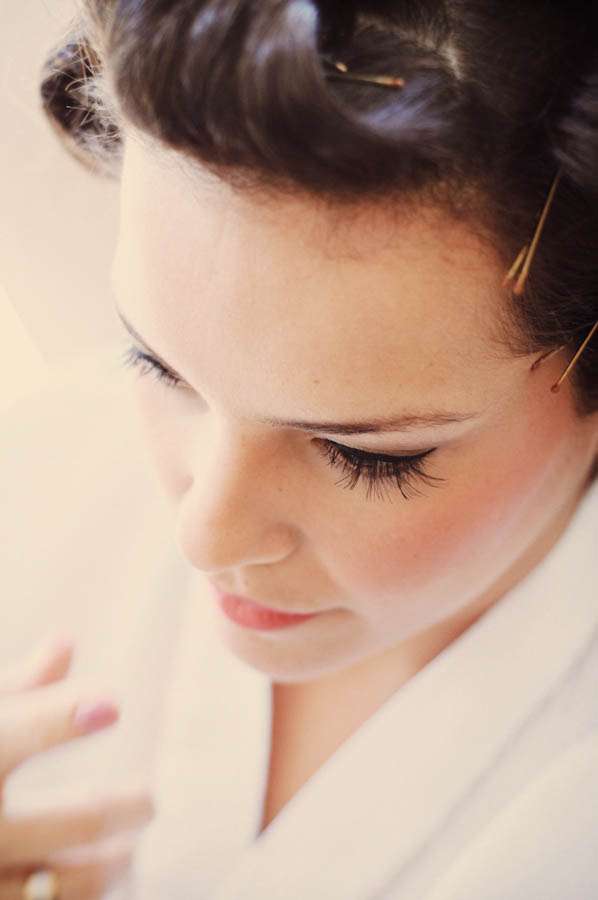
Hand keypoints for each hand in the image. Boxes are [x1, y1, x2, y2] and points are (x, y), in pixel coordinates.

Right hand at [0, 634, 154, 897]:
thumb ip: (15, 689)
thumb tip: (65, 643)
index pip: (12, 734)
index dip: (64, 718)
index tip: (111, 707)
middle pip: (79, 817)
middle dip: (127, 806)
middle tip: (148, 800)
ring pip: (68, 879)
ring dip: (111, 865)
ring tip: (127, 852)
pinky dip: (76, 896)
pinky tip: (96, 882)